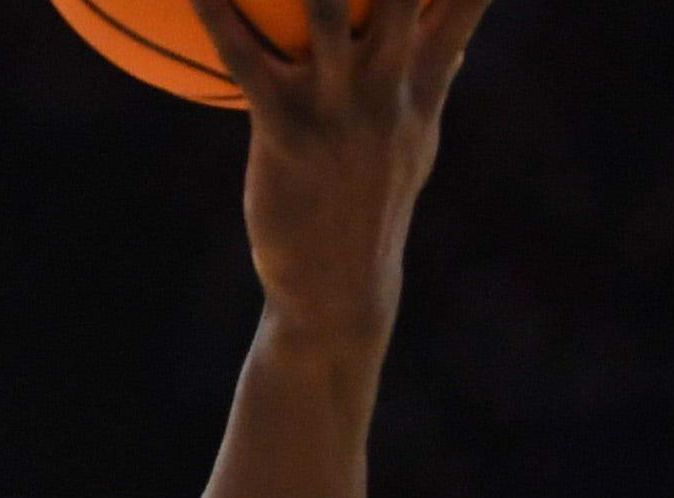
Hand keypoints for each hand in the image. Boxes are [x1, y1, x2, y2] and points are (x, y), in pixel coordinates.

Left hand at [190, 0, 500, 349]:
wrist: (341, 292)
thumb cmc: (371, 204)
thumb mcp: (417, 132)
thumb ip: (436, 65)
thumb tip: (458, 16)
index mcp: (427, 76)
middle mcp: (394, 82)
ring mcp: (344, 106)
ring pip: (326, 3)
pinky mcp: (287, 131)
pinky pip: (243, 53)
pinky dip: (215, 6)